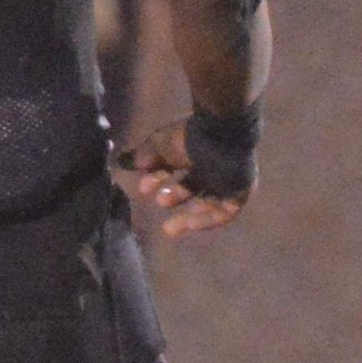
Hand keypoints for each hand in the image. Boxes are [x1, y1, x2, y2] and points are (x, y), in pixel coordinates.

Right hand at [122, 119, 248, 236]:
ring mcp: (228, 178)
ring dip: (188, 216)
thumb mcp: (158, 146)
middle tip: (158, 202)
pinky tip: (189, 223)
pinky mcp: (241, 191)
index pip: (174, 169)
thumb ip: (141, 156)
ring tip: (169, 228)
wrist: (220, 135)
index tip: (144, 187)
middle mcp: (211, 164)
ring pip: (208, 203)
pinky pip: (224, 212)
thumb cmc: (189, 137)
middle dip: (172, 197)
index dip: (158, 180)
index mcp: (193, 150)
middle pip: (191, 186)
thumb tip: (120, 162)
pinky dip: (206, 219)